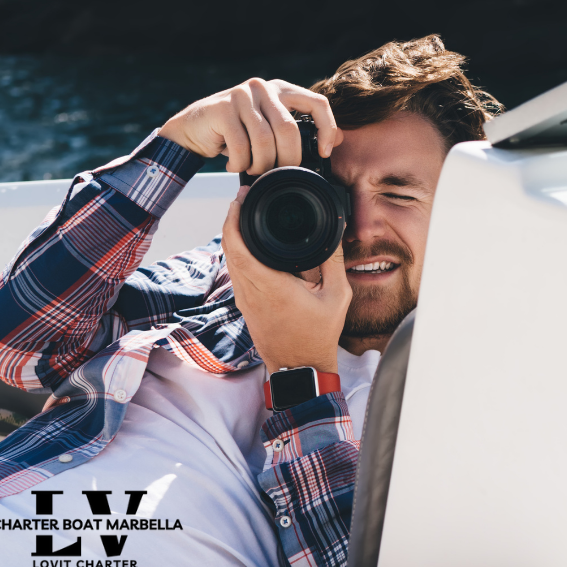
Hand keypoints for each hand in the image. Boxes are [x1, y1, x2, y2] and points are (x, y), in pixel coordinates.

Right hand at [159, 78, 344, 174]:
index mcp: (282, 90)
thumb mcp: (270, 129)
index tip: (324, 153)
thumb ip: (298, 132)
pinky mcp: (222, 108)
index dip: (327, 129)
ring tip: (252, 170)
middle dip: (287, 160)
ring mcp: (241, 95)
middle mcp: (264, 87)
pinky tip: (234, 165)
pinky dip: (239, 164)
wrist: (193, 129)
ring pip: (264, 141)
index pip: (318, 103)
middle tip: (278, 174)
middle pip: (289, 130)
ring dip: (260, 165)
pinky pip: (240, 146)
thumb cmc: (237, 133)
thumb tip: (337, 142)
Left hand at [222, 191, 351, 373]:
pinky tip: (250, 244)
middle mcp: (251, 291)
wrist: (300, 368)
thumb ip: (333, 262)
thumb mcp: (337, 296)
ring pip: (229, 259)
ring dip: (233, 236)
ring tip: (246, 215)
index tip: (242, 198)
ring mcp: (244, 300)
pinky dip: (237, 252)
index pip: (240, 246)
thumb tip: (333, 233)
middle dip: (231, 219)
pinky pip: (235, 272)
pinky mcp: (245, 306)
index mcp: (271, 286)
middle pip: (229, 247)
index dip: (234, 218)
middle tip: (244, 199)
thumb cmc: (318, 335)